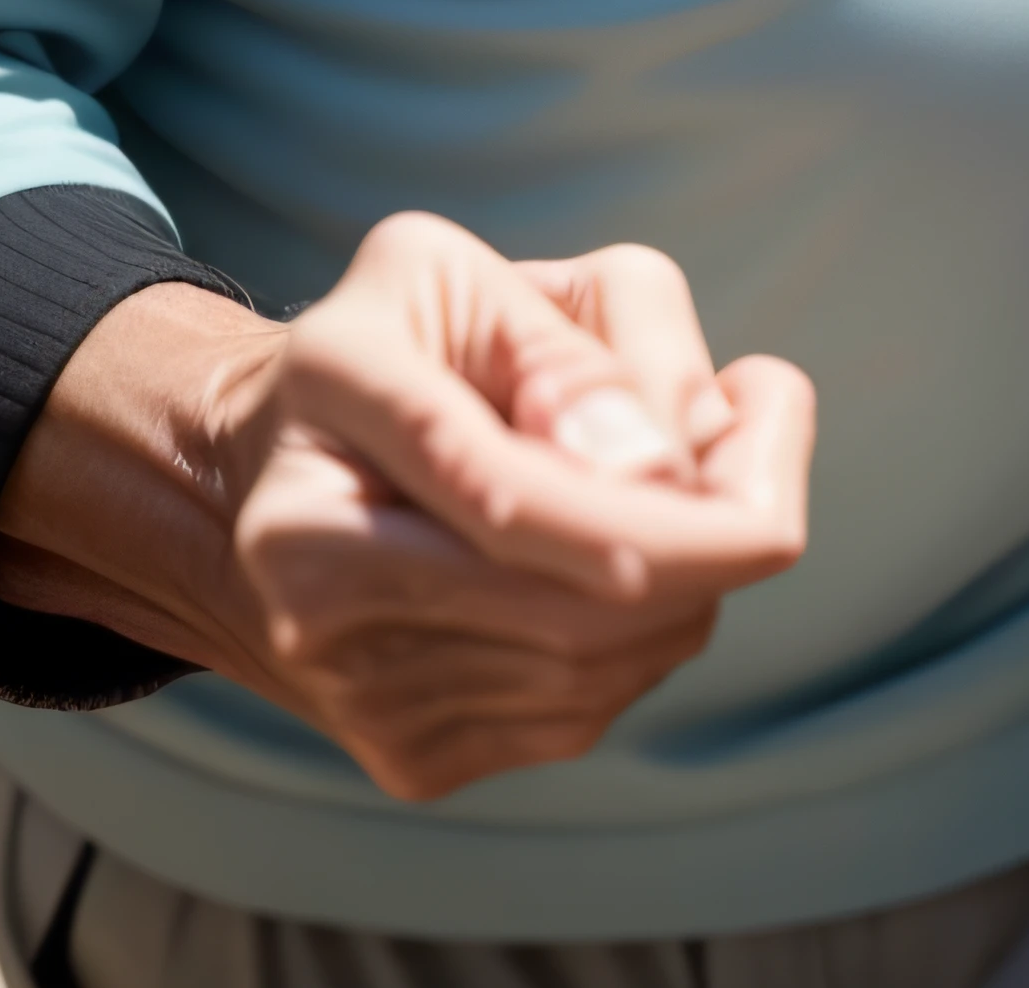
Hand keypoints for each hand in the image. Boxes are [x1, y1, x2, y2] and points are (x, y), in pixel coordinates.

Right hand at [0, 211, 813, 800]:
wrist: (254, 478)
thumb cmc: (384, 347)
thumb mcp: (445, 270)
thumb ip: (564, 344)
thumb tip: (654, 462)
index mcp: (322, 438)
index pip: (521, 499)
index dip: (676, 486)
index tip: (774, 397)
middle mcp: (318, 592)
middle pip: (591, 606)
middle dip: (723, 520)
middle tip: (764, 411)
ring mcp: (363, 694)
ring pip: (614, 660)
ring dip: (695, 562)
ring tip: (673, 458)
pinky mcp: (412, 758)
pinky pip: (592, 701)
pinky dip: (650, 619)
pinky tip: (622, 535)